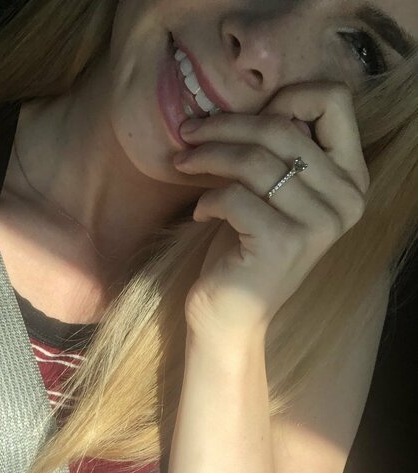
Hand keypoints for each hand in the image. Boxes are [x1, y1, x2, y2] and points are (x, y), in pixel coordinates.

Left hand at [173, 82, 368, 340]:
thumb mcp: (270, 192)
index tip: (243, 115)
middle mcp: (345, 199)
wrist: (231, 317)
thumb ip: (280, 149)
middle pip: (282, 128)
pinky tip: (199, 213)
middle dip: (225, 125)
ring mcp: (318, 223)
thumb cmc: (244, 249)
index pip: (334, 102)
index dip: (287, 96)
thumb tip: (250, 99)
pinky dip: (208, 198)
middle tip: (189, 132)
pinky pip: (235, 196)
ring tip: (182, 163)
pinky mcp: (283, 242)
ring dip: (208, 156)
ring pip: (255, 160)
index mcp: (350, 178)